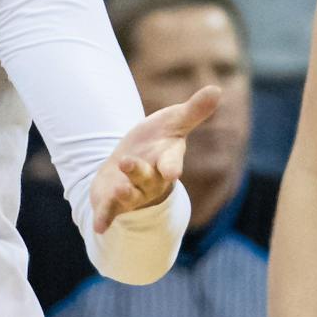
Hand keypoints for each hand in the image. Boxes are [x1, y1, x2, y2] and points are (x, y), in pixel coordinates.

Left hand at [89, 85, 219, 233]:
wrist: (133, 163)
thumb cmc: (157, 140)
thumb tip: (217, 88)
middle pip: (147, 179)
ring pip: (130, 196)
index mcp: (167, 160)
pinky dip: (105, 218)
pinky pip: (111, 212)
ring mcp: (133, 193)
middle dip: (137, 172)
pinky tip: (99, 227)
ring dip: (124, 194)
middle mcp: (152, 180)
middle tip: (127, 162)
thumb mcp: (173, 121)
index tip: (172, 172)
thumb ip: (193, 111)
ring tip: (118, 189)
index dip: (171, 166)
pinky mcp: (114, 202)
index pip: (172, 163)